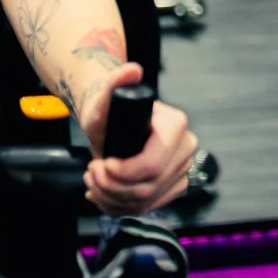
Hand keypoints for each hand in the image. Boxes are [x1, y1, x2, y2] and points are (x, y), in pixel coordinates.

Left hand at [78, 62, 198, 214]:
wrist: (116, 121)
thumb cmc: (110, 111)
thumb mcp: (106, 98)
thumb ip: (116, 82)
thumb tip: (131, 71)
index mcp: (176, 125)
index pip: (151, 165)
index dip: (121, 173)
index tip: (99, 165)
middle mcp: (186, 147)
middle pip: (147, 187)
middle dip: (112, 187)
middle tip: (91, 173)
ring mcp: (183, 168)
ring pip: (146, 200)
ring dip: (112, 198)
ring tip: (94, 182)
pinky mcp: (175, 184)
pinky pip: (150, 206)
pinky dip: (122, 206)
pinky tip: (105, 195)